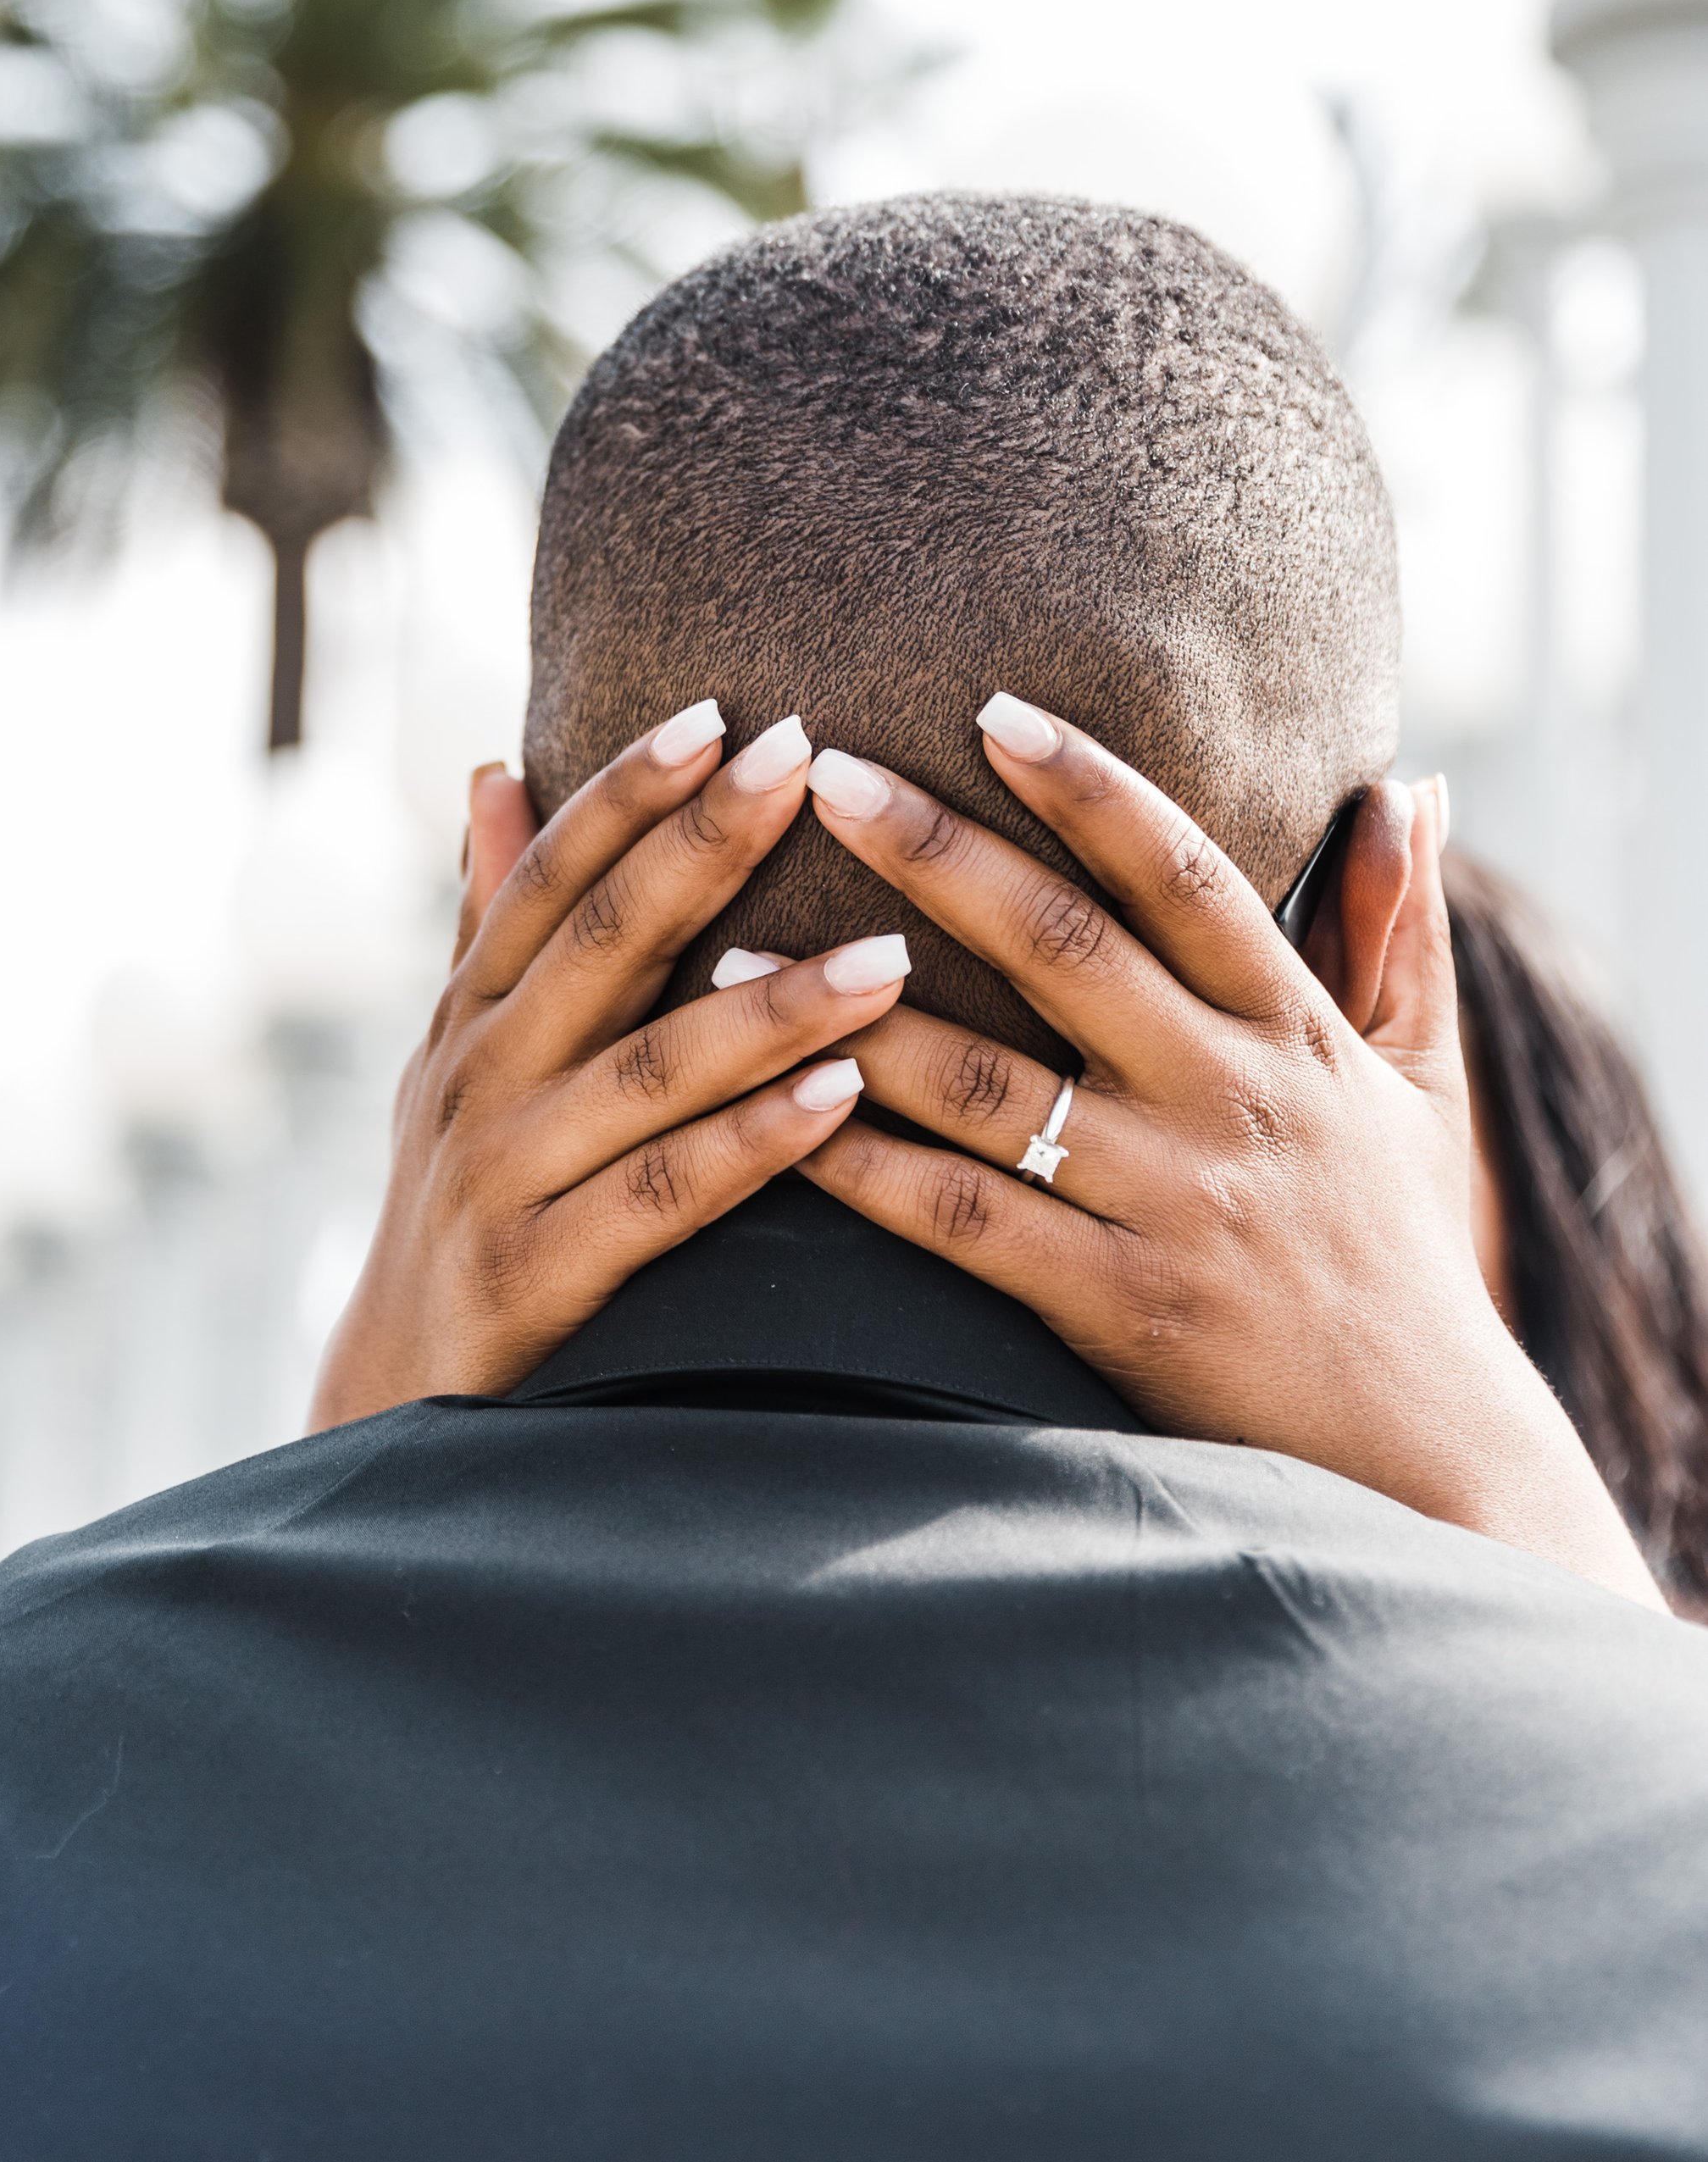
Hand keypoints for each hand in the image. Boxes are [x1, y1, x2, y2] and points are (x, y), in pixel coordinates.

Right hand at [308, 703, 912, 1427]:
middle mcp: (477, 1076)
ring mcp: (499, 1176)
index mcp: (472, 1013)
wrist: (397, 1414)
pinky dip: (752, 1144)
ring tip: (891, 949)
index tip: (723, 709)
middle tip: (808, 755)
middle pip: (599, 939)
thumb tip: (495, 767)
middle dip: (705, 842)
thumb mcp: (461, 1059)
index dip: (629, 789)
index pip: (551, 873)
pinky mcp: (535, 1277)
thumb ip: (490, 921)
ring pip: (648, 1066)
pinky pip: (662, 1197)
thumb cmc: (464, 1209)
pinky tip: (843, 1099)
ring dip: (772, 1002)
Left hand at [791, 697, 1663, 1608]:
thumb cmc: (1402, 1251)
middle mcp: (1227, 1099)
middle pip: (1065, 948)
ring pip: (989, 1085)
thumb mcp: (1423, 1080)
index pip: (1184, 876)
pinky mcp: (1115, 1306)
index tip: (991, 708)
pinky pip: (966, 1223)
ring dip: (855, 1012)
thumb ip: (1401, 929)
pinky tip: (777, 1116)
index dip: (1090, 787)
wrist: (1428, 1452)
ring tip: (733, 952)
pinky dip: (866, 1168)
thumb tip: (1414, 784)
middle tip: (824, 771)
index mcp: (1293, 1029)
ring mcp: (1166, 1204)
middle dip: (938, 854)